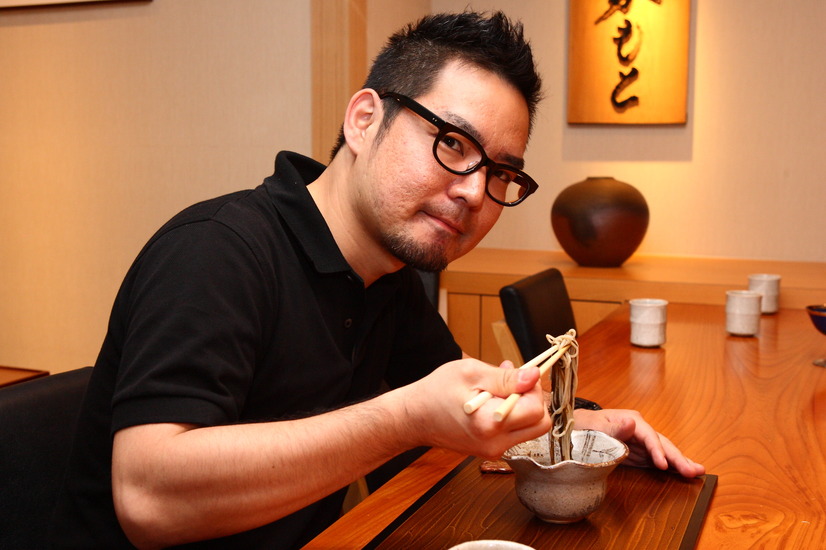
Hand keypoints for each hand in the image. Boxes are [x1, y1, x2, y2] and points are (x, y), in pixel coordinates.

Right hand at [403, 358, 551, 458]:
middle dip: (534, 400)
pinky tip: (494, 400)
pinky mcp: (490, 451)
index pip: (536, 410)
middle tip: (517, 383)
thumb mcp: (471, 373)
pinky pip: (514, 433)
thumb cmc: (436, 392)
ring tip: (501, 389)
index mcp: (490, 423)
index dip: (534, 389)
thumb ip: (506, 377)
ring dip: (523, 408)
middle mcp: (495, 443)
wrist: (414, 418)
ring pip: (530, 430)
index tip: (523, 376)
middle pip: (540, 425)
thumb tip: (533, 376)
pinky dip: (512, 416)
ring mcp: (493, 450)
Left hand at [573, 408, 704, 477]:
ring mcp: (642, 441)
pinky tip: (685, 472)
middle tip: (695, 470)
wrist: (575, 428)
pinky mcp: (640, 452)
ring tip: (698, 471)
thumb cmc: (583, 426)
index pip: (649, 435)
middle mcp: (640, 429)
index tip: (664, 464)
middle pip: (662, 443)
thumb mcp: (594, 426)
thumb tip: (632, 422)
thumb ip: (613, 427)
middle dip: (678, 457)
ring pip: (665, 451)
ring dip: (681, 462)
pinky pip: (658, 459)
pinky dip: (672, 466)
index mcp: (631, 420)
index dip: (657, 450)